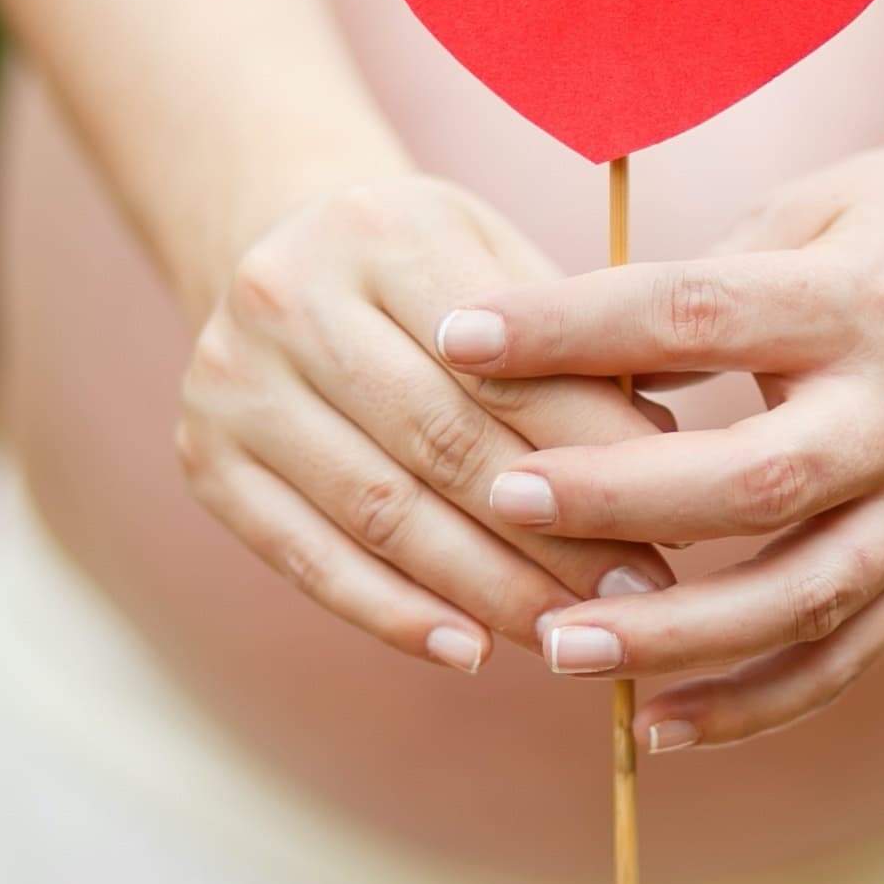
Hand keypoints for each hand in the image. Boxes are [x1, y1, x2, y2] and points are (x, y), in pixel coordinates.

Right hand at [179, 175, 671, 671]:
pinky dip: (394, 614)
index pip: (505, 363)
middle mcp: (288, 298)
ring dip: (488, 588)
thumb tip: (668, 460)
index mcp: (380, 231)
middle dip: (554, 533)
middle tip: (640, 597)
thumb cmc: (426, 274)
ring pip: (383, 513)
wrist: (271, 251)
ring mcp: (232, 383)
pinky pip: (310, 558)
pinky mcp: (205, 460)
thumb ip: (573, 350)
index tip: (679, 513)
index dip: (594, 449)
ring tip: (573, 635)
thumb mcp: (498, 262)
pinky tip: (471, 652)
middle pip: (443, 443)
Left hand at [434, 123, 883, 746]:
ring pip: (800, 594)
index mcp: (866, 300)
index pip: (699, 313)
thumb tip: (545, 360)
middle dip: (619, 497)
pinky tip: (653, 729)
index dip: (575, 328)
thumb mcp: (804, 212)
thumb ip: (692, 287)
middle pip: (756, 476)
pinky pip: (845, 657)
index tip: (461, 338)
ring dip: (676, 635)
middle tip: (501, 498)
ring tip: (557, 646)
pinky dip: (753, 705)